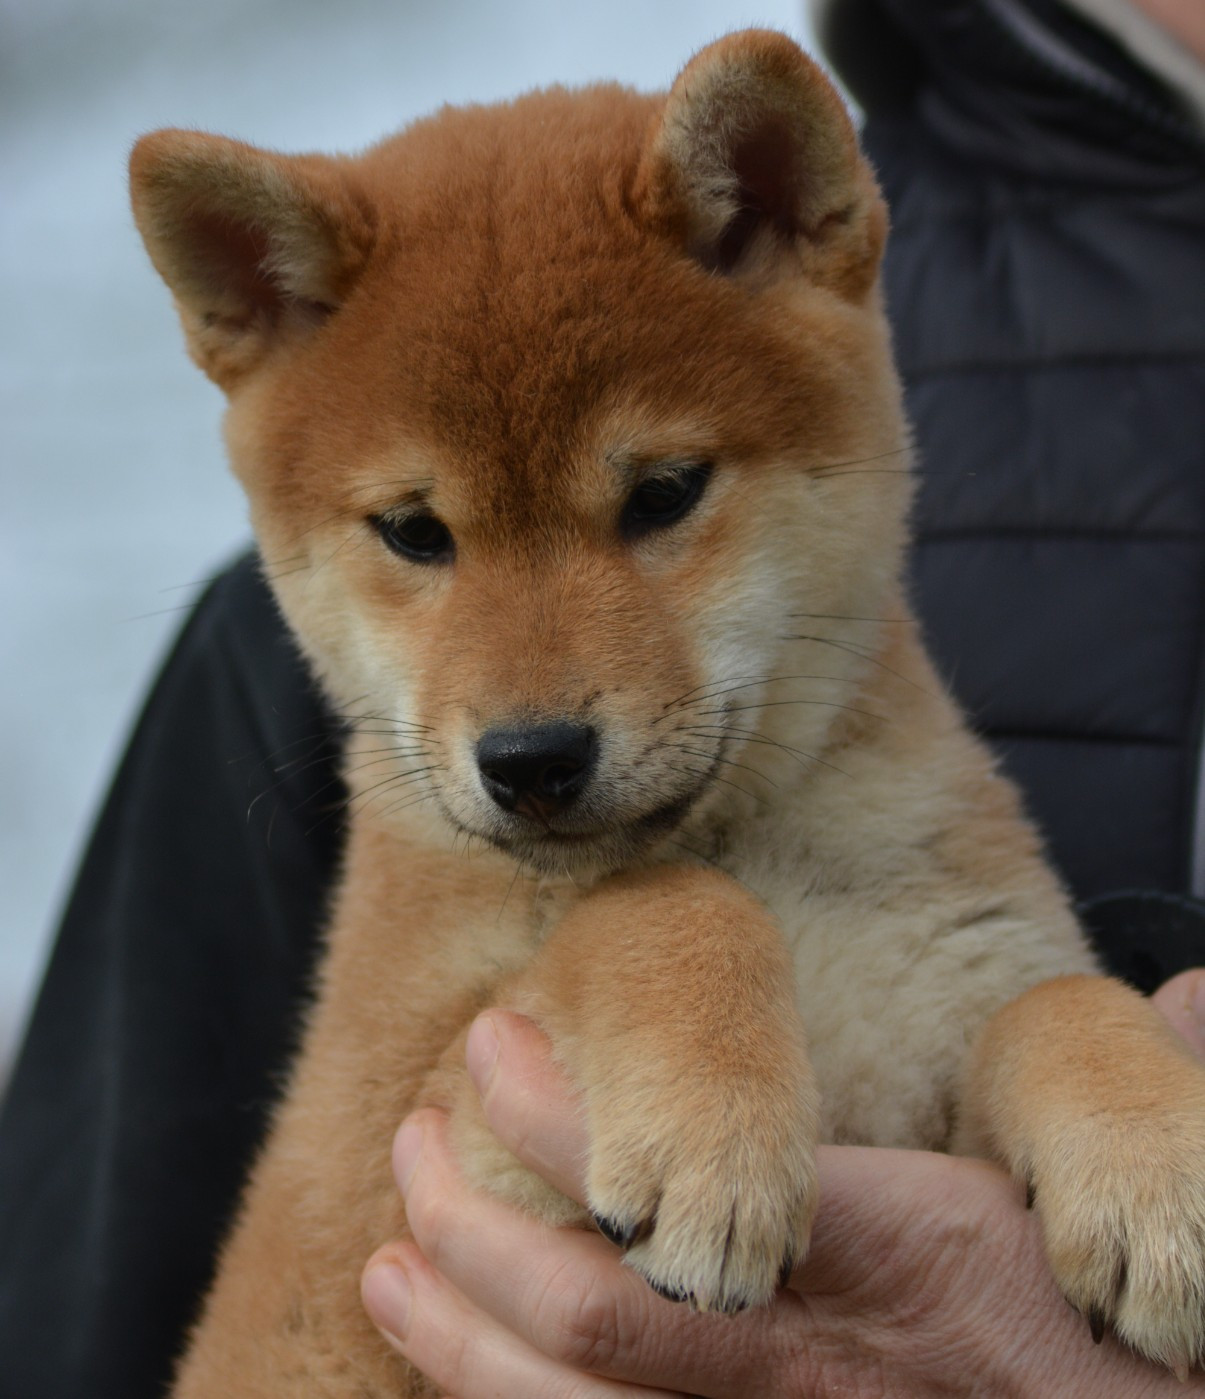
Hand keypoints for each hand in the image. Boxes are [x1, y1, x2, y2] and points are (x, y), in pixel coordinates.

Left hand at [361, 972, 1204, 1396]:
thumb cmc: (1107, 1341)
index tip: (493, 1044)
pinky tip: (453, 1360)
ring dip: (460, 1336)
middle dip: (478, 1231)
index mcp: (907, 1268)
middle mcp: (823, 1374)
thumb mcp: (1112, 1217)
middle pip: (597, 1325)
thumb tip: (1197, 993)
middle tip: (415, 1143)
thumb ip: (1131, 1103)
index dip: (569, 1123)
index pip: (697, 1195)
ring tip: (397, 1253)